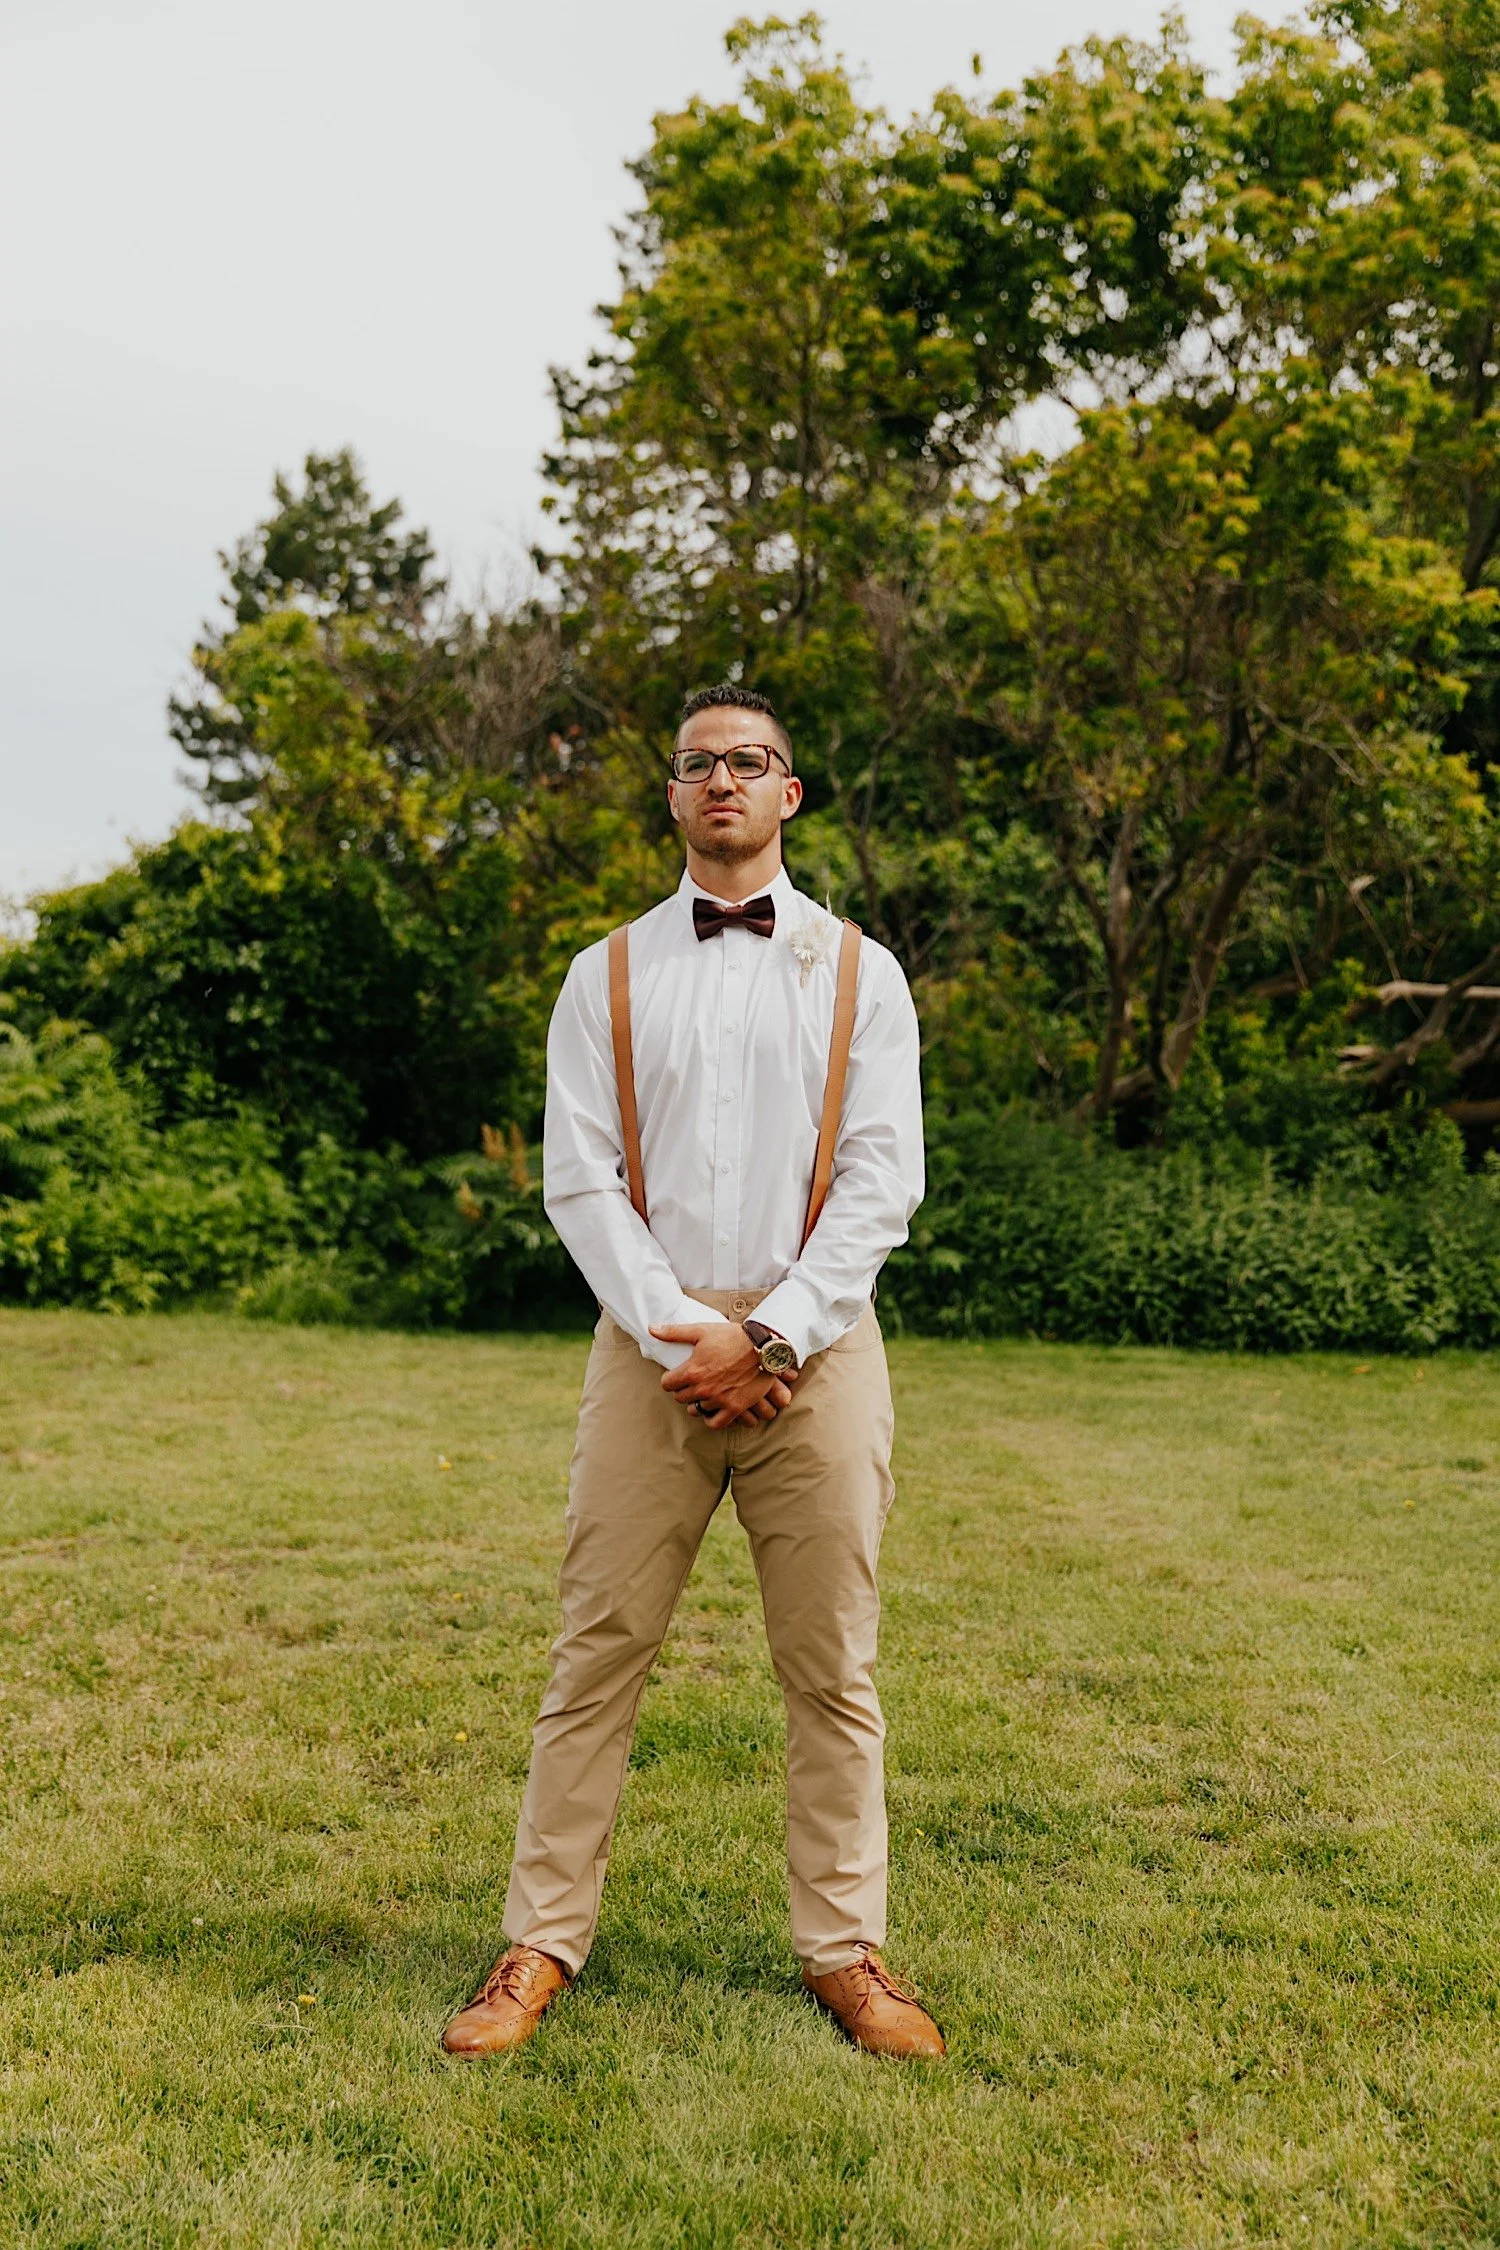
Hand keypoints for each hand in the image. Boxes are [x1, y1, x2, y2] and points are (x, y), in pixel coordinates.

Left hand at [650, 1321, 798, 1429]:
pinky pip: (715, 1423)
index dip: (670, 1379)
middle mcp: (703, 1388)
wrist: (763, 1346)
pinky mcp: (735, 1408)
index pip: (667, 1384)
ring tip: (704, 1393)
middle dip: (683, 1389)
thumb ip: (674, 1332)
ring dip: (697, 1402)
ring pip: (696, 1410)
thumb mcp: (701, 1330)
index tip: (677, 1375)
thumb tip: (651, 1329)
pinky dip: (711, 1418)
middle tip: (692, 1382)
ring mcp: (719, 1400)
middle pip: (680, 1398)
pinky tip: (712, 1409)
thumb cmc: (732, 1337)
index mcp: (692, 1371)